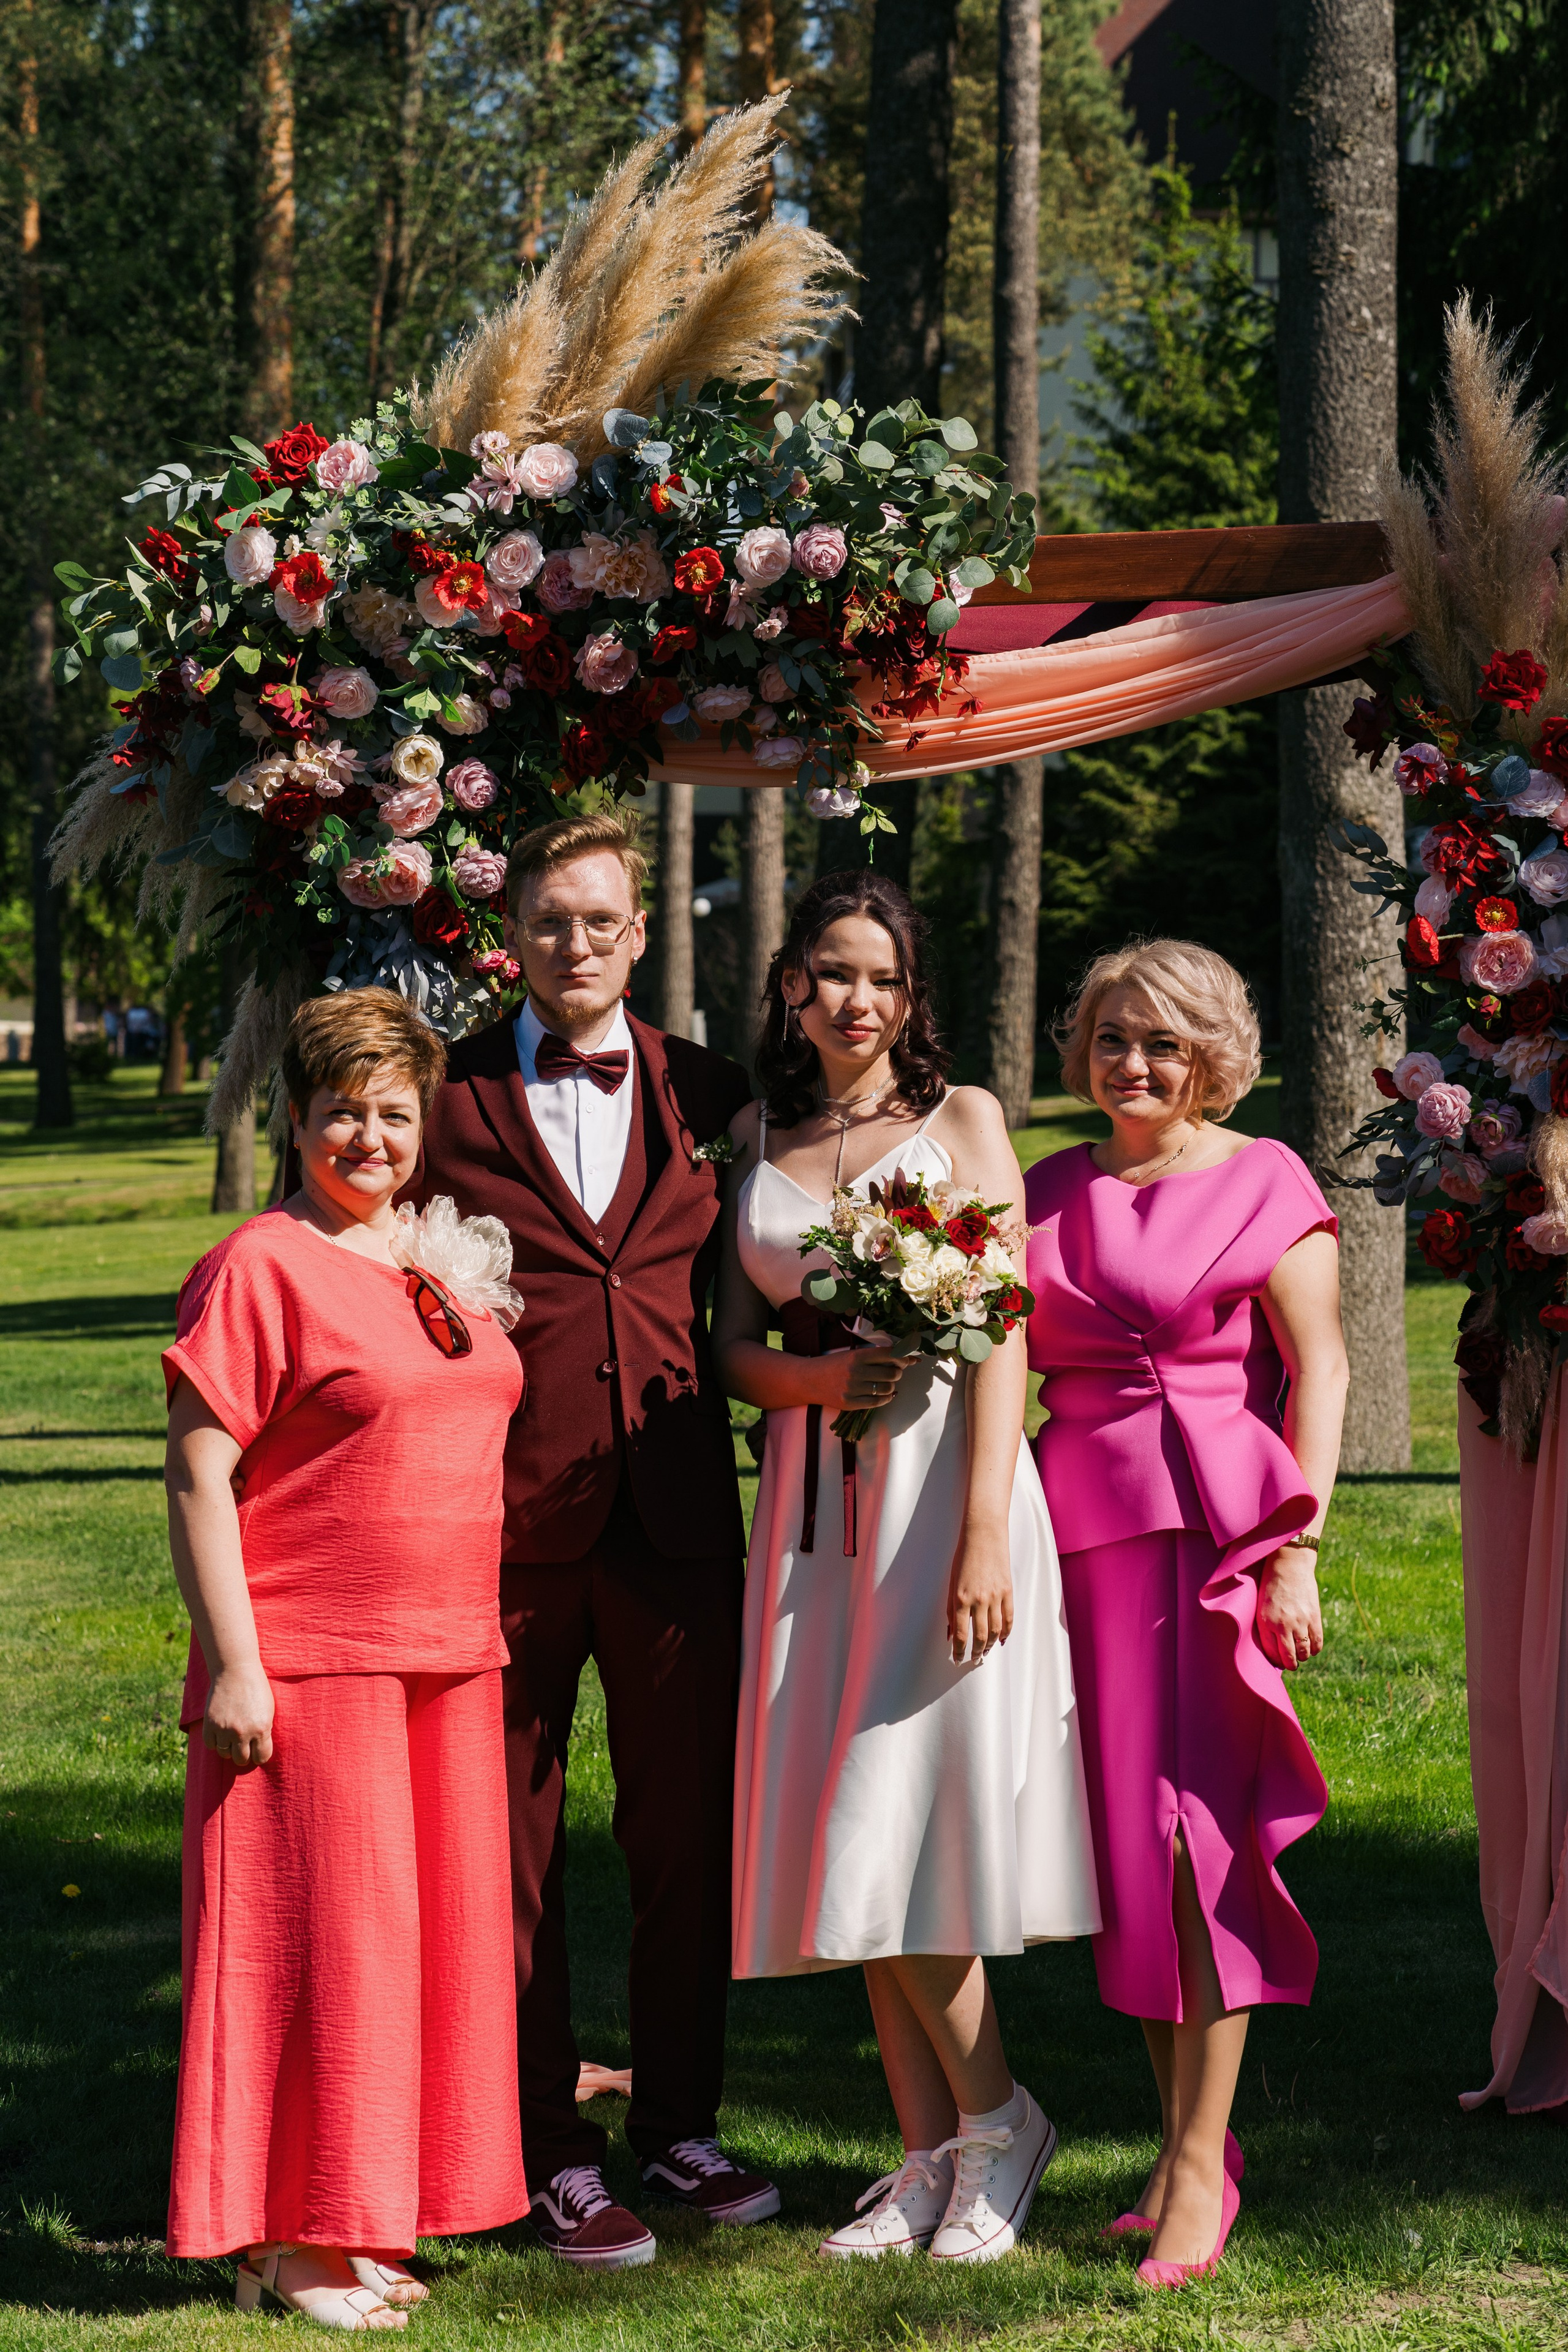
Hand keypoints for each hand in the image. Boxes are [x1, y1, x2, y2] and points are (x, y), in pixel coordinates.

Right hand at [204, 1660, 274, 1769]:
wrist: (235, 1670)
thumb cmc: (256, 1688)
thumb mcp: (268, 1710)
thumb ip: (264, 1731)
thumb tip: (259, 1750)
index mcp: (261, 1728)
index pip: (262, 1757)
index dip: (260, 1755)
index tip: (258, 1750)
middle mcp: (243, 1732)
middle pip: (242, 1760)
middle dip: (244, 1754)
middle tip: (244, 1745)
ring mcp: (224, 1729)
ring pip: (225, 1754)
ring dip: (229, 1748)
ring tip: (232, 1737)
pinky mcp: (210, 1724)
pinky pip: (210, 1745)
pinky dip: (215, 1742)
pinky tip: (221, 1733)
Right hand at [813, 1340, 918, 1415]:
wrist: (808, 1380)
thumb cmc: (832, 1365)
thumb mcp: (851, 1354)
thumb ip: (873, 1356)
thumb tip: (903, 1359)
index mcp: (856, 1355)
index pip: (889, 1355)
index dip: (903, 1357)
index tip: (909, 1359)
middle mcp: (855, 1371)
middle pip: (892, 1373)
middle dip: (899, 1372)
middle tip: (896, 1371)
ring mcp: (852, 1389)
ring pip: (887, 1388)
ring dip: (892, 1385)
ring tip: (887, 1382)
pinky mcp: (849, 1404)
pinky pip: (877, 1403)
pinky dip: (886, 1398)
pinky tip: (886, 1394)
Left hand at [947, 1520, 1012, 1662]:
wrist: (984, 1534)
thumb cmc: (963, 1556)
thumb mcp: (951, 1582)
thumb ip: (951, 1610)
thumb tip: (950, 1633)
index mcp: (961, 1598)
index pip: (961, 1634)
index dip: (959, 1651)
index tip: (958, 1659)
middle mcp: (979, 1600)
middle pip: (980, 1636)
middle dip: (976, 1652)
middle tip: (973, 1660)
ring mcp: (996, 1596)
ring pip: (996, 1630)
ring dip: (990, 1645)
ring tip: (985, 1653)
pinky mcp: (1008, 1591)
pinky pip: (1009, 1617)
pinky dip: (1006, 1632)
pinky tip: (1002, 1639)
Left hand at [1256, 1546, 1322, 1671]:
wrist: (1289, 1564)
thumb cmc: (1271, 1584)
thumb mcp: (1261, 1605)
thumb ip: (1267, 1625)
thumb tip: (1274, 1645)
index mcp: (1266, 1622)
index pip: (1271, 1653)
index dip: (1276, 1661)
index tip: (1278, 1661)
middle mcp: (1282, 1625)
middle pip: (1289, 1658)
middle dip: (1290, 1665)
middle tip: (1291, 1664)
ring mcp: (1299, 1621)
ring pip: (1304, 1652)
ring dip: (1303, 1657)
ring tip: (1301, 1655)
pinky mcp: (1314, 1616)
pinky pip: (1317, 1642)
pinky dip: (1315, 1649)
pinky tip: (1312, 1649)